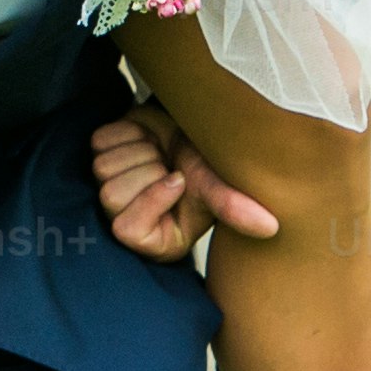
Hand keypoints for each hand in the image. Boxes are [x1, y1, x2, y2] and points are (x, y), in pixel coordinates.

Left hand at [92, 108, 279, 260]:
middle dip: (147, 170)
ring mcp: (110, 186)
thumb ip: (235, 208)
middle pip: (110, 195)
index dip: (151, 199)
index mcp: (152, 239)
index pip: (126, 230)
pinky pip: (100, 142)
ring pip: (102, 168)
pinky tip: (146, 137)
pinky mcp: (102, 155)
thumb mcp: (219, 186)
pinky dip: (126, 132)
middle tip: (169, 164)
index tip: (178, 179)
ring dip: (138, 150)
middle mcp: (126, 218)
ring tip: (160, 151)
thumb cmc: (207, 166)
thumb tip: (270, 227)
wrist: (196, 132)